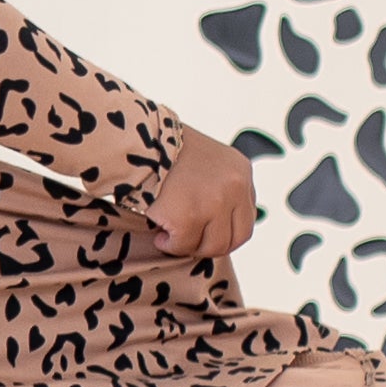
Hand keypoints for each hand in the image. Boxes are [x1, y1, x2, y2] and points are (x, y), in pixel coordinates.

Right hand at [147, 126, 257, 261]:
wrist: (139, 140)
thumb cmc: (164, 149)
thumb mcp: (206, 160)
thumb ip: (218, 187)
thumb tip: (218, 229)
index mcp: (241, 170)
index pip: (246, 217)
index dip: (224, 231)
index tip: (204, 233)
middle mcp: (235, 186)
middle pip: (236, 238)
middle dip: (209, 245)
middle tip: (187, 240)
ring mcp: (215, 202)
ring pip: (213, 247)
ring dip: (189, 246)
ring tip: (169, 237)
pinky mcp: (190, 216)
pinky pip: (183, 245)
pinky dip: (169, 245)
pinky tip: (160, 236)